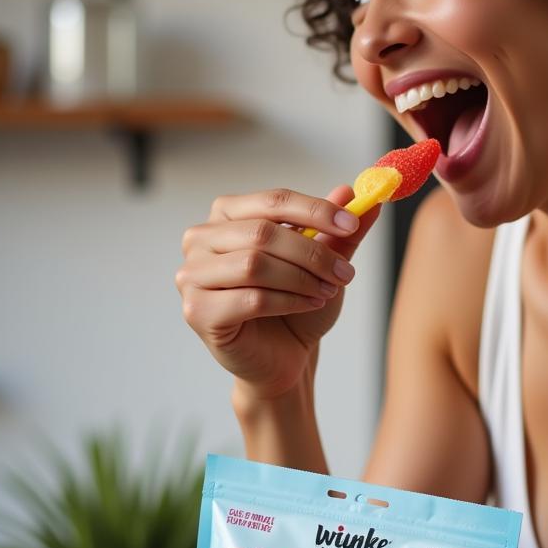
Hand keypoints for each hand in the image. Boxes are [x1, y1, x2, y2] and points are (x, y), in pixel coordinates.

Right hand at [175, 184, 380, 398]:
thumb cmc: (296, 305)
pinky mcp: (197, 311)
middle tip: (345, 272)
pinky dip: (289, 301)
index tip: (353, 223)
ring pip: (255, 265)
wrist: (283, 355)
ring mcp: (192, 275)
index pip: (273, 201)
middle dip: (313, 252)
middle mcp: (201, 239)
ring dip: (302, 278)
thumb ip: (337, 229)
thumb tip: (356, 191)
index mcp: (227, 215)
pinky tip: (309, 304)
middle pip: (262, 233)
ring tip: (327, 290)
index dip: (316, 209)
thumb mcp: (323, 263)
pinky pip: (251, 299)